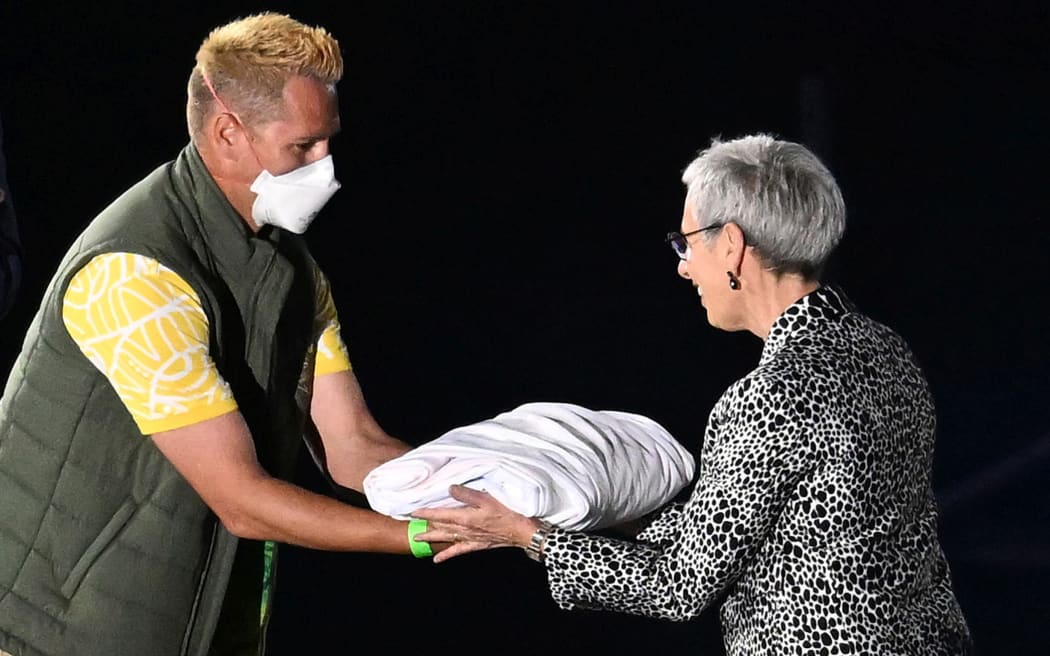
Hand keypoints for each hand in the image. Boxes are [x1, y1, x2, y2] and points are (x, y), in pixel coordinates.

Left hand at [413, 484, 541, 563]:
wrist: (521, 531)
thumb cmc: (507, 512)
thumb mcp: (488, 498)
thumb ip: (467, 494)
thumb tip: (449, 489)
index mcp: (465, 517)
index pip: (440, 514)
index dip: (426, 512)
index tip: (413, 511)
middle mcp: (464, 529)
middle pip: (440, 527)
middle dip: (424, 525)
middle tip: (410, 523)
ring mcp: (470, 538)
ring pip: (446, 538)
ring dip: (431, 538)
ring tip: (417, 539)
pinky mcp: (476, 544)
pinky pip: (458, 551)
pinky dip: (447, 555)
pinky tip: (437, 560)